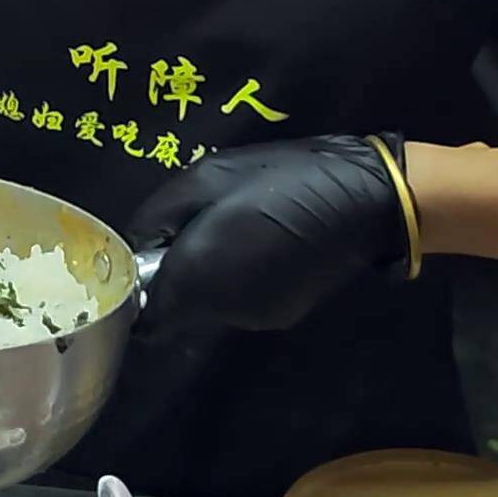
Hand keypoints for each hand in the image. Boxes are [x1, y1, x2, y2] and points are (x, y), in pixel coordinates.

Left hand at [122, 133, 415, 333]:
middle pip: (177, 310)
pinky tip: (261, 246)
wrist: (363, 200)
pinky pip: (240, 302)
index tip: (141, 266)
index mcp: (196, 276)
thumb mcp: (205, 178)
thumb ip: (159, 218)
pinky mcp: (281, 317)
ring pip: (209, 306)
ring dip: (208, 278)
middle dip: (175, 278)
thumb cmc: (277, 178)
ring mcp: (254, 318)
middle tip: (192, 231)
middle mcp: (221, 309)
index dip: (134, 296)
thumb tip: (137, 248)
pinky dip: (239, 280)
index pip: (145, 318)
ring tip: (233, 231)